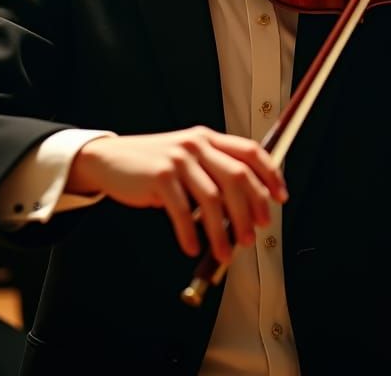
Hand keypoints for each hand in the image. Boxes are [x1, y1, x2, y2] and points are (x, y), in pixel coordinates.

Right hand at [67, 127, 287, 259]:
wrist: (110, 159)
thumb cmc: (155, 164)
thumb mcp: (188, 159)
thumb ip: (214, 173)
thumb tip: (245, 209)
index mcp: (209, 138)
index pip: (250, 151)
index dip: (270, 175)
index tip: (280, 198)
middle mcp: (198, 144)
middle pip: (237, 177)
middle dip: (251, 210)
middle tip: (255, 235)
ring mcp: (179, 159)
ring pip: (213, 200)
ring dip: (223, 232)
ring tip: (226, 253)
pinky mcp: (159, 177)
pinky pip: (182, 212)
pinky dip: (191, 234)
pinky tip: (193, 248)